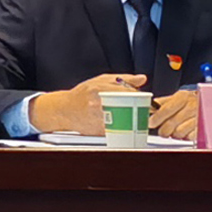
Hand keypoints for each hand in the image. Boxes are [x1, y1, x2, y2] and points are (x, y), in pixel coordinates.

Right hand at [28, 73, 144, 132]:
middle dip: (137, 110)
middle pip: (127, 108)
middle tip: (142, 111)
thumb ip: (123, 79)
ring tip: (131, 117)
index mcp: (99, 89)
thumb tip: (141, 79)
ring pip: (124, 122)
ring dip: (131, 121)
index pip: (126, 93)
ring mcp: (97, 118)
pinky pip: (116, 130)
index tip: (146, 101)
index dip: (139, 97)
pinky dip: (121, 128)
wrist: (64, 110)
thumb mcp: (100, 80)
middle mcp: (98, 104)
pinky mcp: (98, 131)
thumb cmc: (81, 94)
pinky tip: (117, 123)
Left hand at [150, 89, 200, 142]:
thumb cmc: (188, 101)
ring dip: (173, 134)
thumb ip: (161, 103)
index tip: (151, 123)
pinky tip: (184, 131)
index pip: (166, 109)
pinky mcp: (202, 129)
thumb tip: (149, 108)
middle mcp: (191, 107)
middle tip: (162, 130)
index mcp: (182, 97)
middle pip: (171, 123)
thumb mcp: (176, 97)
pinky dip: (183, 136)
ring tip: (174, 130)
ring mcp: (198, 118)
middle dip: (163, 129)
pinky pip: (188, 137)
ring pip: (179, 133)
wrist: (207, 103)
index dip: (157, 118)